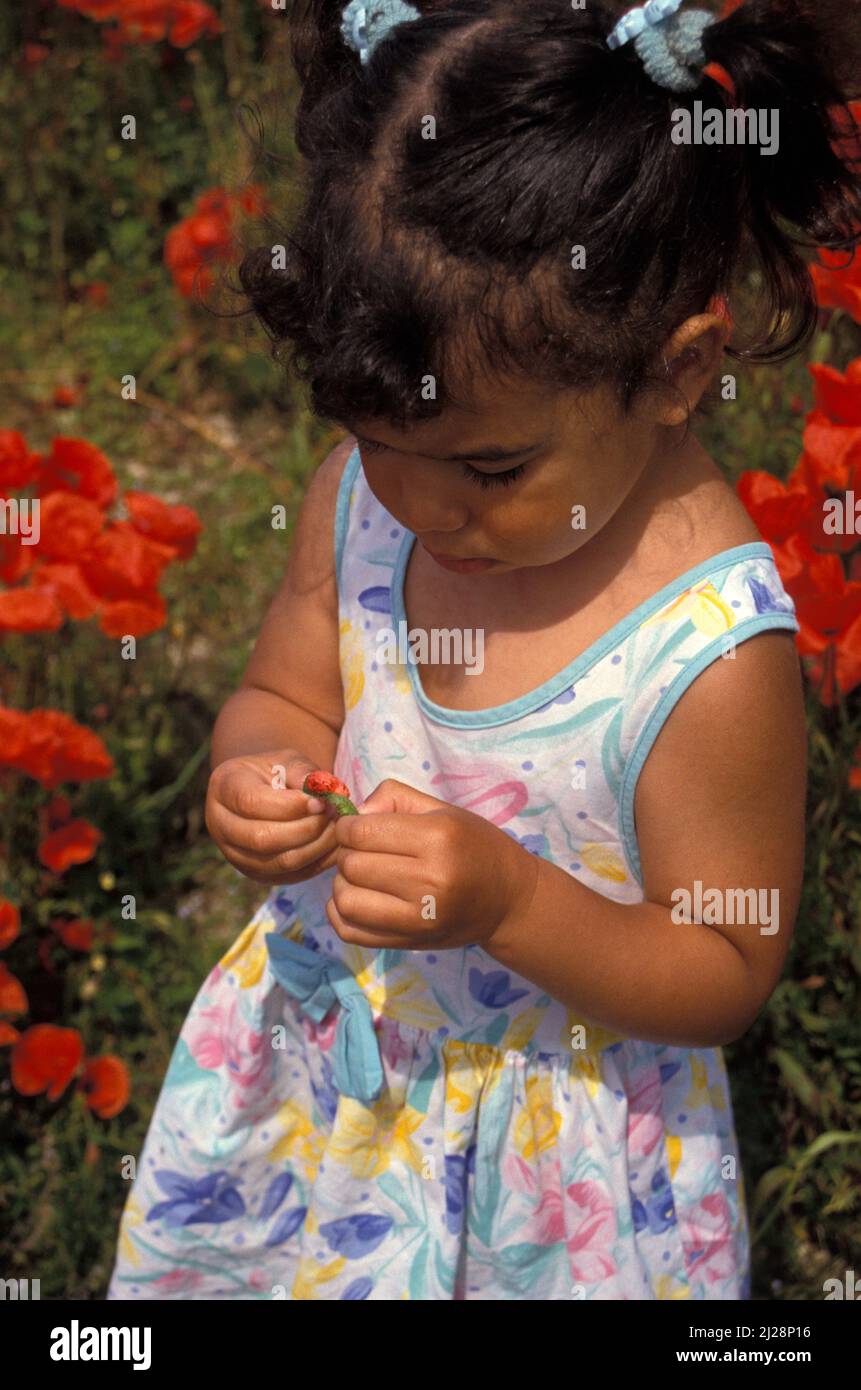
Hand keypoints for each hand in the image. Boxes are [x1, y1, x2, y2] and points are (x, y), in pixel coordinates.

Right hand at [205, 749, 340, 884]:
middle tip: (333, 816)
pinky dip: (317, 862)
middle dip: (306, 829)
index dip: (290, 805)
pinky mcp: (256, 873)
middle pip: (262, 838)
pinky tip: (333, 844)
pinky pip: (291, 875)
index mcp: (224, 787)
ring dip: (316, 847)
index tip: (321, 801)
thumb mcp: (287, 760)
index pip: (251, 802)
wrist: (263, 791)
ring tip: (337, 828)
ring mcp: (235, 854)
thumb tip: (321, 794)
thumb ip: (303, 772)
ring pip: (279, 862)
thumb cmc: (276, 772)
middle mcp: (220, 824)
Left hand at [327, 779, 539, 949]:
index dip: (347, 826)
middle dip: (346, 853)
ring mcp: (419, 918)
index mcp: (437, 838)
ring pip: (346, 900)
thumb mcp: (443, 810)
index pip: (362, 832)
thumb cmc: (475, 846)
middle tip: (361, 851)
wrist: (509, 900)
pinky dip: (341, 914)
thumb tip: (352, 814)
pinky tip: (359, 899)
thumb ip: (394, 798)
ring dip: (342, 884)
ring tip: (359, 876)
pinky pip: (351, 931)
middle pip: (352, 865)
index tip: (355, 827)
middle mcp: (428, 881)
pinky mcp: (410, 943)